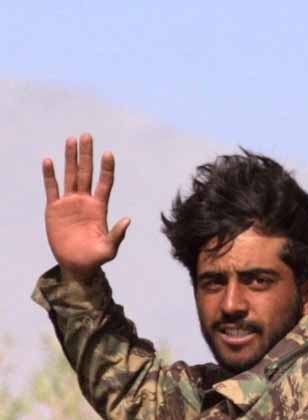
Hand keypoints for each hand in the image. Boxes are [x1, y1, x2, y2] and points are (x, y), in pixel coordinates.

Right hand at [43, 134, 130, 283]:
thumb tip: (128, 219)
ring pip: (70, 176)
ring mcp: (69, 203)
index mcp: (100, 208)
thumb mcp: (109, 248)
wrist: (76, 265)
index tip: (108, 153)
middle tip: (87, 135)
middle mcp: (85, 201)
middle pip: (86, 173)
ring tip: (71, 140)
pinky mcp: (54, 209)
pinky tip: (49, 160)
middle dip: (87, 155)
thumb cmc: (95, 258)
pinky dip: (50, 175)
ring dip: (70, 158)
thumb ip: (118, 234)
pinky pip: (52, 188)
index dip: (106, 169)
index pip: (105, 183)